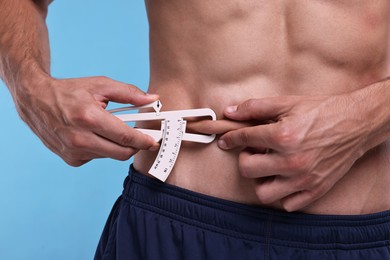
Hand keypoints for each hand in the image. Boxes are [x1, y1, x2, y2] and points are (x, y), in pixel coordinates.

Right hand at [15, 75, 159, 165]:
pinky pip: (98, 157)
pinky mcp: (71, 159)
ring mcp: (74, 151)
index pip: (124, 136)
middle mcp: (80, 138)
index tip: (154, 141)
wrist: (35, 100)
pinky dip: (103, 148)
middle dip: (135, 146)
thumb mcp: (100, 85)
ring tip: (112, 129)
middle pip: (121, 152)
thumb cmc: (69, 91)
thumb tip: (152, 99)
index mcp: (88, 117)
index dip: (143, 140)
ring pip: (111, 155)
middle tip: (142, 138)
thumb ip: (129, 93)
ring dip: (118, 145)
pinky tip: (95, 135)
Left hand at [218, 95, 368, 210]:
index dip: (230, 138)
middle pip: (248, 170)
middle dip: (245, 158)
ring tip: (268, 167)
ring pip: (264, 193)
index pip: (244, 139)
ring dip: (260, 180)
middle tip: (255, 150)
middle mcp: (292, 161)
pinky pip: (288, 204)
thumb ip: (255, 107)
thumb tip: (230, 112)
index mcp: (283, 136)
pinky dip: (281, 194)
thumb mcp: (287, 103)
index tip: (226, 141)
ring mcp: (304, 179)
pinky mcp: (315, 189)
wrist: (356, 123)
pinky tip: (284, 178)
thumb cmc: (322, 111)